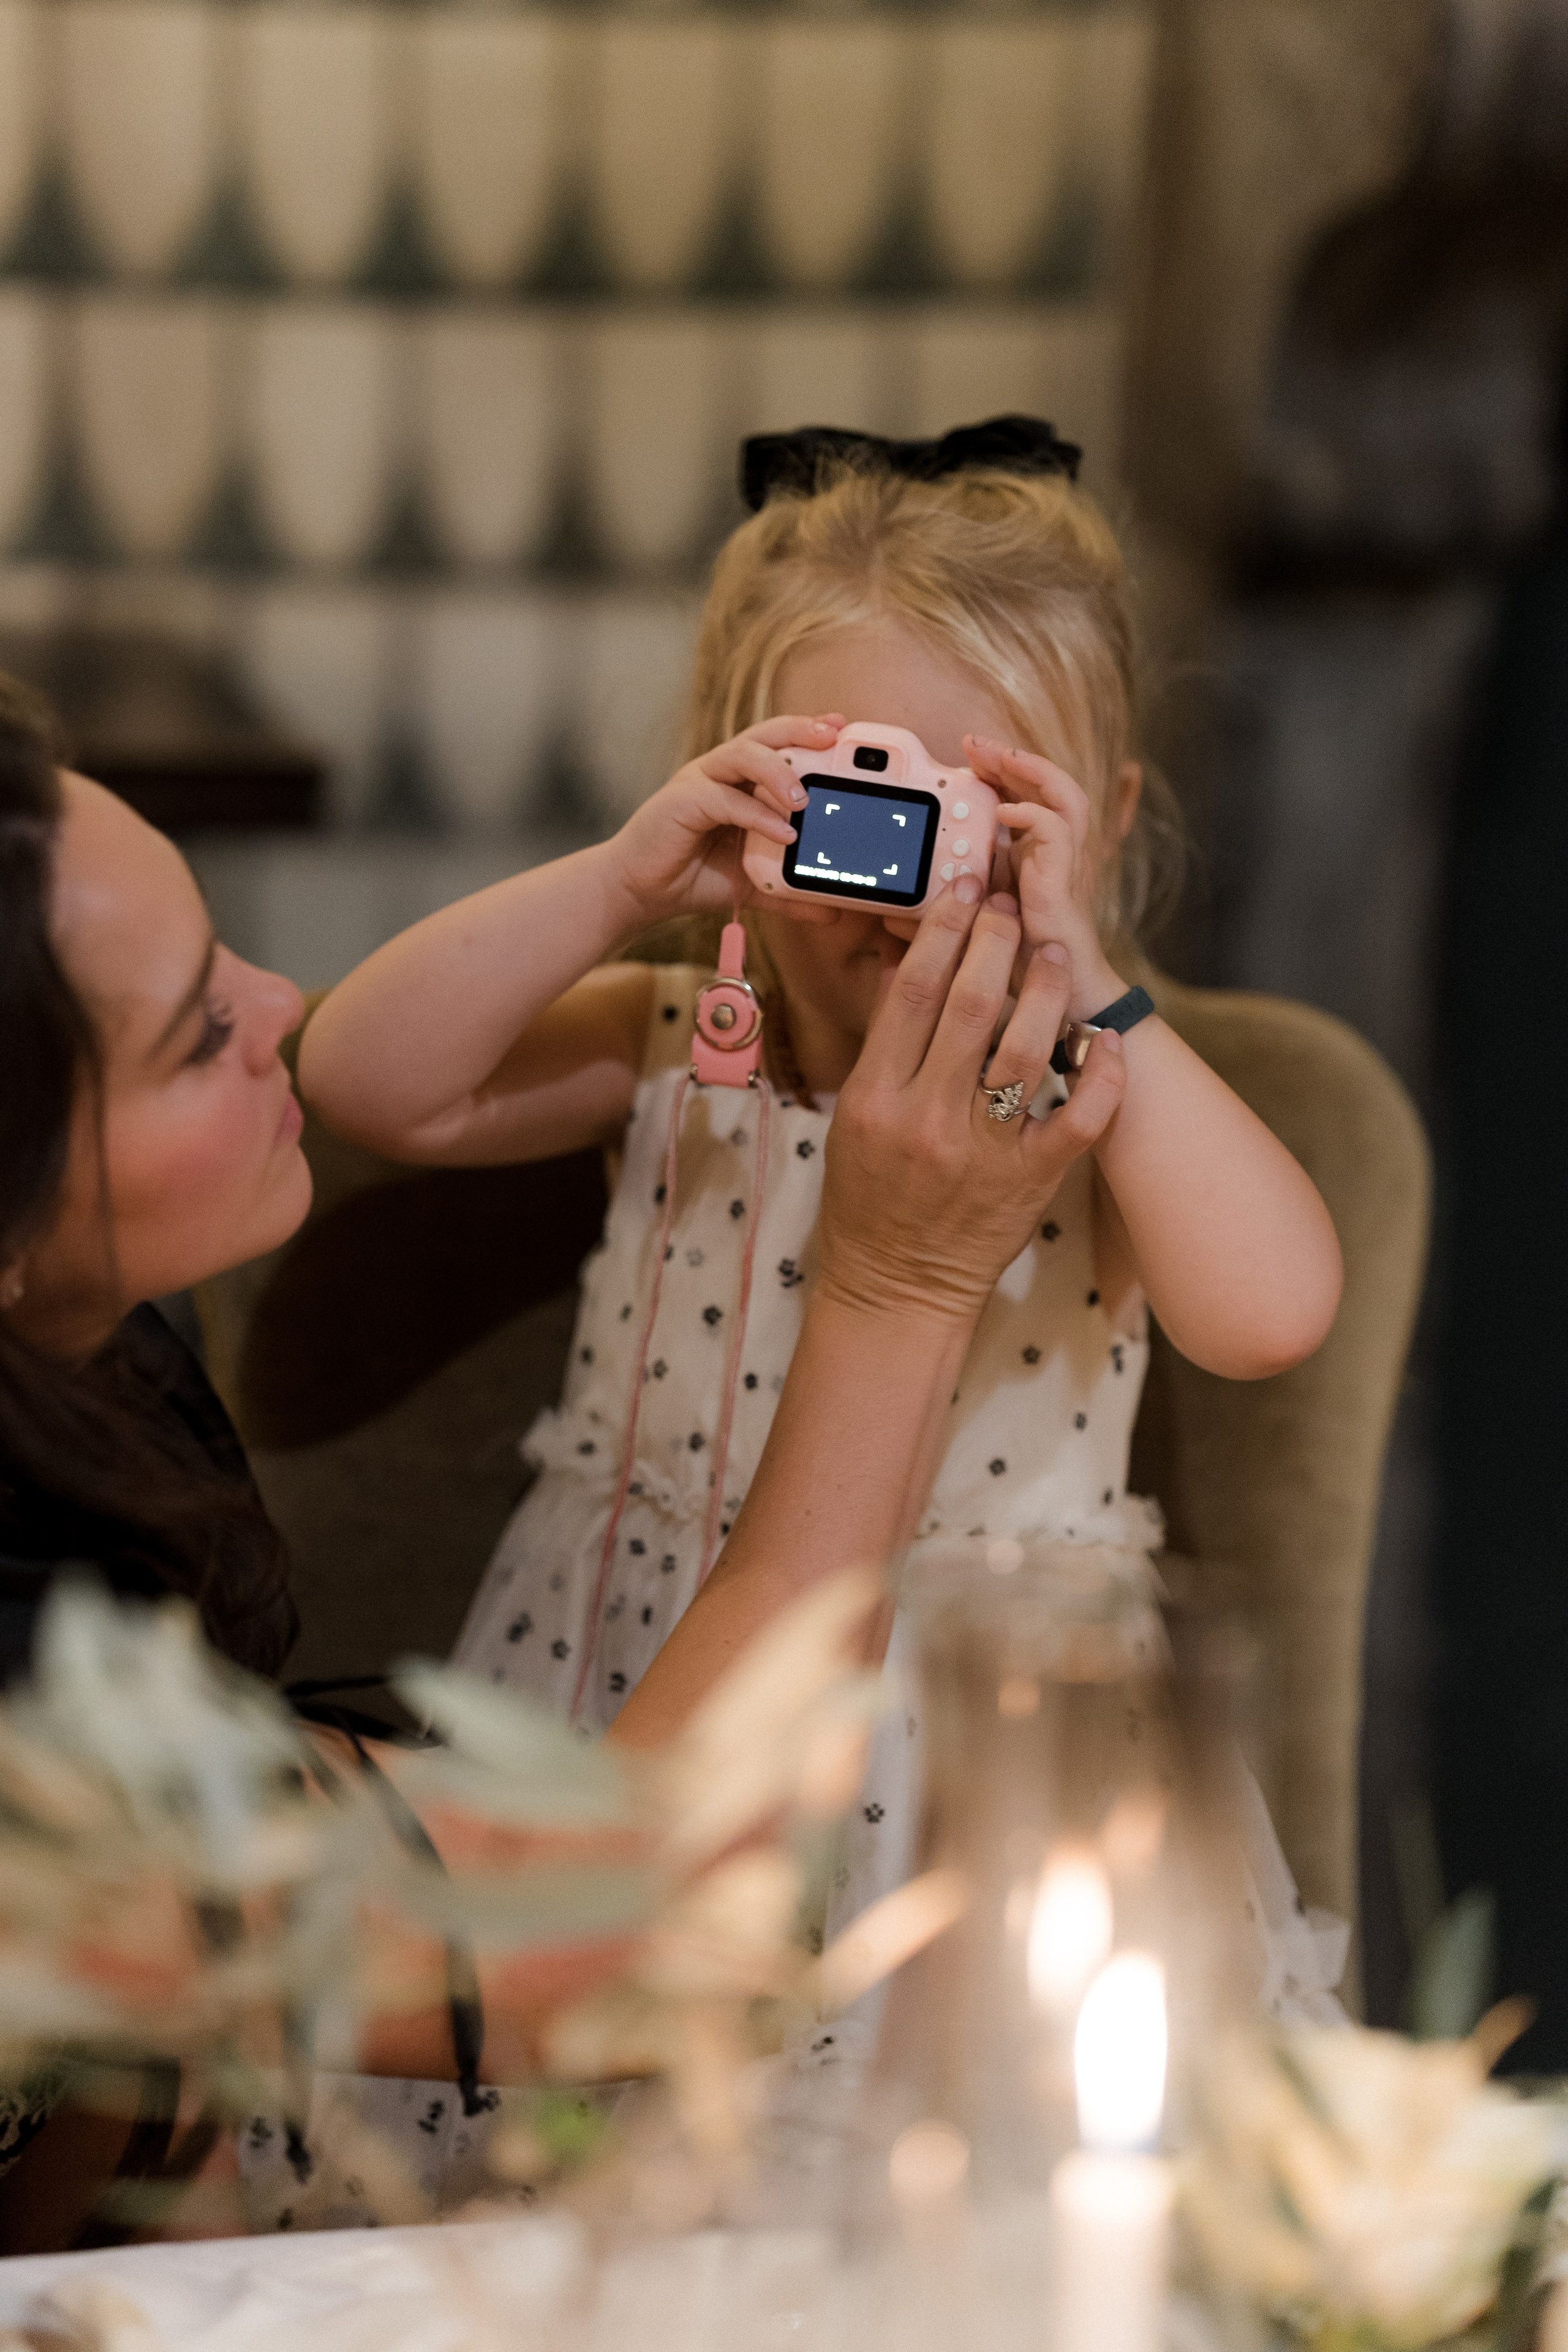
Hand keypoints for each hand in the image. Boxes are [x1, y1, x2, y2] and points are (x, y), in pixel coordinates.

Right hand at [606, 715, 843, 930]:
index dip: (808, 732)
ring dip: (779, 771)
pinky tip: (783, 833)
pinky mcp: (683, 801)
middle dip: (800, 731)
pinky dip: (757, 815)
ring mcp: (699, 781)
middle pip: (765, 734)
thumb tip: (834, 911)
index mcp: (740, 779)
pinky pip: (727, 800)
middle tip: (833, 737)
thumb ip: (791, 892)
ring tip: (805, 799)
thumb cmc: (695, 876)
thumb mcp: (754, 885)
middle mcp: (720, 771)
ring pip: (744, 754)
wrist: (641, 892)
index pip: (779, 743)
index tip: (841, 729)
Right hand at [819, 881, 1126, 1325]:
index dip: (942, 929)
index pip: (912, 993)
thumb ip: (882, 1048)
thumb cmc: (868, 1198)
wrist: (895, 1288)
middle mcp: (926, 1119)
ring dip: (1045, 992)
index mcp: (874, 1097)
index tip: (964, 887)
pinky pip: (1078, 1118)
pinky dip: (1100, 1075)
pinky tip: (1106, 1040)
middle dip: (994, 941)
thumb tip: (909, 966)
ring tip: (1054, 954)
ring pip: (1026, 1051)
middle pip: (968, 1005)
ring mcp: (981, 1152)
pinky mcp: (1029, 1181)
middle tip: (1011, 904)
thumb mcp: (853, 1119)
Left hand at [963, 736, 1125, 1020]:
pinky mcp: (1063, 886)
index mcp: (1032, 858)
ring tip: (996, 759)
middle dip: (1011, 758)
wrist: (1056, 1005)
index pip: (1024, 796)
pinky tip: (1004, 812)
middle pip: (1047, 785)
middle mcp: (1053, 856)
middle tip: (974, 743)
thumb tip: (891, 911)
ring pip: (1066, 797)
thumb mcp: (966, 928)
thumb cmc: (1016, 969)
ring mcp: (1064, 868)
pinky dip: (1031, 814)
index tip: (965, 756)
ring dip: (1030, 771)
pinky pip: (1058, 832)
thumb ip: (937, 913)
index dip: (999, 771)